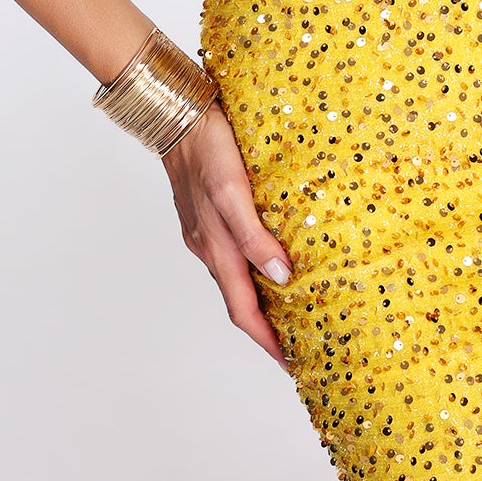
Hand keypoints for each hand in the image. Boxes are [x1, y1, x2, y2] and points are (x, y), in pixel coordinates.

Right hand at [160, 101, 294, 373]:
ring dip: (263, 302)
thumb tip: (282, 278)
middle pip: (240, 303)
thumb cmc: (207, 149)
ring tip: (295, 311)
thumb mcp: (233, 192)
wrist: (179, 115)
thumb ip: (255, 237)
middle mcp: (209, 248)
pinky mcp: (208, 216)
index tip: (294, 366)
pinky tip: (273, 262)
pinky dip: (255, 271)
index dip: (269, 343)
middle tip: (302, 346)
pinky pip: (234, 255)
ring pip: (237, 279)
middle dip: (269, 330)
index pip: (244, 313)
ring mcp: (206, 234)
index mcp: (216, 249)